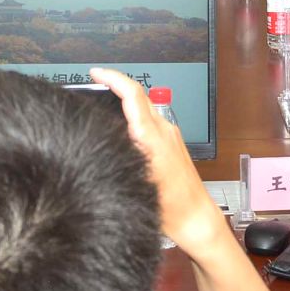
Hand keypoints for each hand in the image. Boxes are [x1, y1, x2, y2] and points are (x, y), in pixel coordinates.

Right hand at [88, 67, 223, 254]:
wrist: (196, 217)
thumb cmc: (170, 207)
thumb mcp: (138, 181)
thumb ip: (123, 152)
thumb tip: (103, 134)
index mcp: (153, 136)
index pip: (134, 95)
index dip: (113, 79)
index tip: (96, 73)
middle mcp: (164, 130)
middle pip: (139, 96)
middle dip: (116, 85)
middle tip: (93, 84)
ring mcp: (170, 135)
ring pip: (145, 107)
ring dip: (125, 100)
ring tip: (101, 105)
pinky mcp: (172, 143)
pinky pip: (150, 120)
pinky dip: (133, 116)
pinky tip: (120, 129)